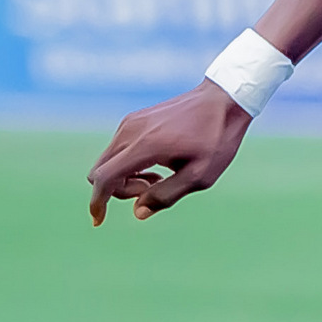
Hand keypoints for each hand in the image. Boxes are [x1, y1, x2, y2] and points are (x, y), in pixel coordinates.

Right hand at [87, 82, 251, 222]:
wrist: (224, 100)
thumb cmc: (216, 138)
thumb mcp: (200, 176)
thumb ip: (166, 195)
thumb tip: (138, 212)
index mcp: (145, 146)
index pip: (104, 178)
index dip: (98, 202)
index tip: (99, 220)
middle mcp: (130, 131)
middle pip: (100, 172)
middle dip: (118, 190)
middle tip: (152, 189)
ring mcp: (130, 123)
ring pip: (108, 161)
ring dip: (125, 178)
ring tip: (160, 177)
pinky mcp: (134, 120)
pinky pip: (118, 149)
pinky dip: (129, 164)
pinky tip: (157, 165)